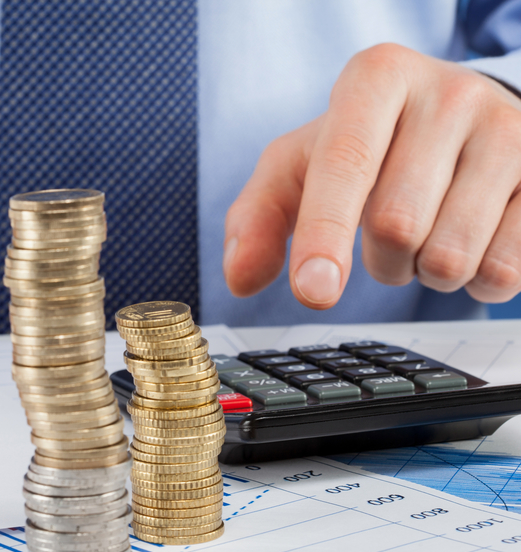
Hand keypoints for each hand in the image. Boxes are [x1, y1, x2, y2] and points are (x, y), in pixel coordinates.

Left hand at [224, 43, 520, 307]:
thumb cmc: (367, 147)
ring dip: (424, 273)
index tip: (314, 291)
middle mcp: (449, 93)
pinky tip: (471, 244)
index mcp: (377, 78)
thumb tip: (239, 277)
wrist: (460, 118)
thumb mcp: (300, 167)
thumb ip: (257, 217)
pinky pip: (506, 269)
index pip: (346, 164)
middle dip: (379, 259)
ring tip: (427, 235)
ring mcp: (511, 130)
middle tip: (386, 239)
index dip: (324, 234)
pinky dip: (474, 282)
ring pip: (452, 255)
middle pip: (398, 223)